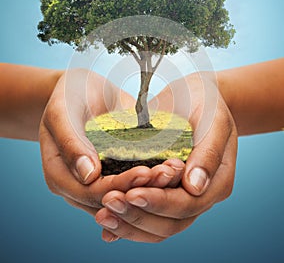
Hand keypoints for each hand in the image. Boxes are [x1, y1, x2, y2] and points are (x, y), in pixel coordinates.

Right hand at [39, 69, 184, 224]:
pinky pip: (132, 181)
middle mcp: (77, 185)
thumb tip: (88, 175)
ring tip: (174, 171)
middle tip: (168, 173)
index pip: (90, 192)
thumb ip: (71, 141)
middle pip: (111, 199)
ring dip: (151, 187)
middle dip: (141, 189)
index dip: (118, 185)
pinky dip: (152, 178)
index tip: (145, 172)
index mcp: (58, 175)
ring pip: (125, 195)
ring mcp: (97, 181)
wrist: (82, 89)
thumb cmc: (68, 95)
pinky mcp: (114, 171)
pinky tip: (171, 167)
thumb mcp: (63, 111)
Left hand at [95, 72, 237, 241]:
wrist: (194, 97)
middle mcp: (198, 196)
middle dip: (138, 215)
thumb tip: (194, 188)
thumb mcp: (213, 120)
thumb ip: (208, 152)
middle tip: (108, 202)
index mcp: (216, 183)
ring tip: (102, 213)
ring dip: (128, 223)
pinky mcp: (161, 189)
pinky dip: (127, 222)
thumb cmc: (206, 103)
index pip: (187, 204)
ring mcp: (179, 195)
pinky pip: (146, 214)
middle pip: (169, 223)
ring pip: (155, 226)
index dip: (159, 203)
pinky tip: (106, 227)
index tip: (131, 193)